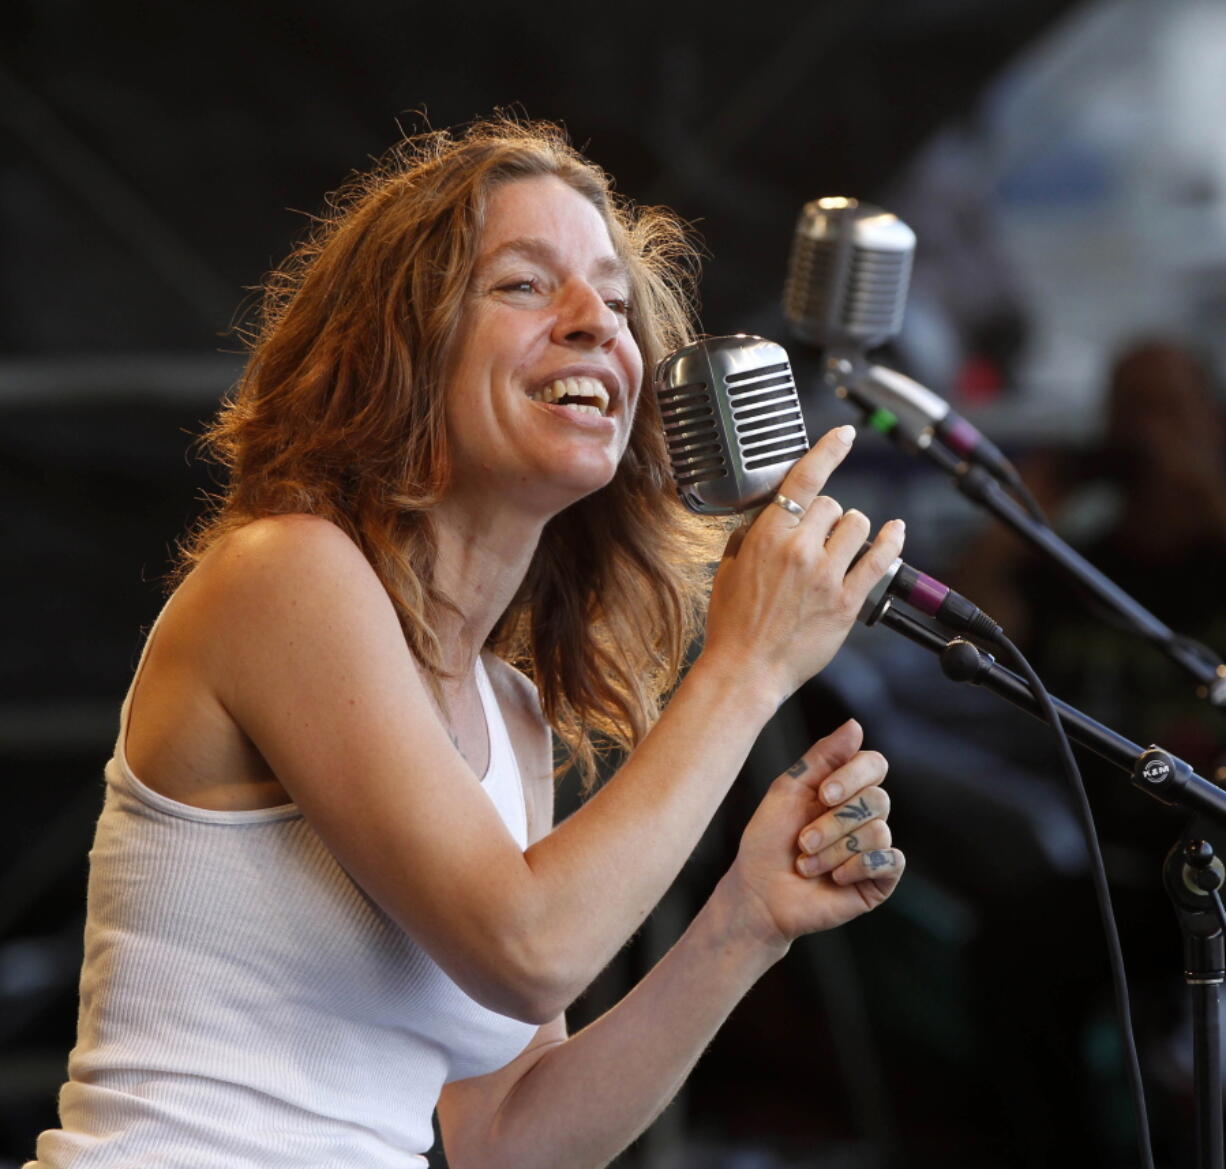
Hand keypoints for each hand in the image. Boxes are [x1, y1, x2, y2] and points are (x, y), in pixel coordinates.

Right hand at [701, 426, 904, 704]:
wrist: (746, 669)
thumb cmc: (732, 624)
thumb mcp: (728, 570)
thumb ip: (749, 538)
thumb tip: (766, 518)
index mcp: (767, 537)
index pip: (804, 479)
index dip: (828, 450)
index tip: (843, 434)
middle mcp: (800, 549)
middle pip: (832, 504)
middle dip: (826, 515)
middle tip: (816, 536)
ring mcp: (827, 575)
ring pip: (859, 525)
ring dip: (852, 529)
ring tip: (842, 545)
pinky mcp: (847, 601)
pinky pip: (880, 559)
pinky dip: (892, 541)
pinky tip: (894, 532)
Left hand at [719, 720, 903, 950]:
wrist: (760, 893)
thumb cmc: (769, 841)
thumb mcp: (789, 790)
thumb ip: (822, 757)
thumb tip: (856, 725)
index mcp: (844, 789)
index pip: (874, 765)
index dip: (853, 776)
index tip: (823, 794)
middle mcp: (864, 815)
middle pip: (877, 799)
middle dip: (834, 822)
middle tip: (803, 841)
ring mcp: (874, 847)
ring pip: (878, 832)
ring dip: (835, 850)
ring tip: (808, 864)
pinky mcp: (880, 879)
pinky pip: (891, 861)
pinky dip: (858, 866)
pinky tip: (835, 878)